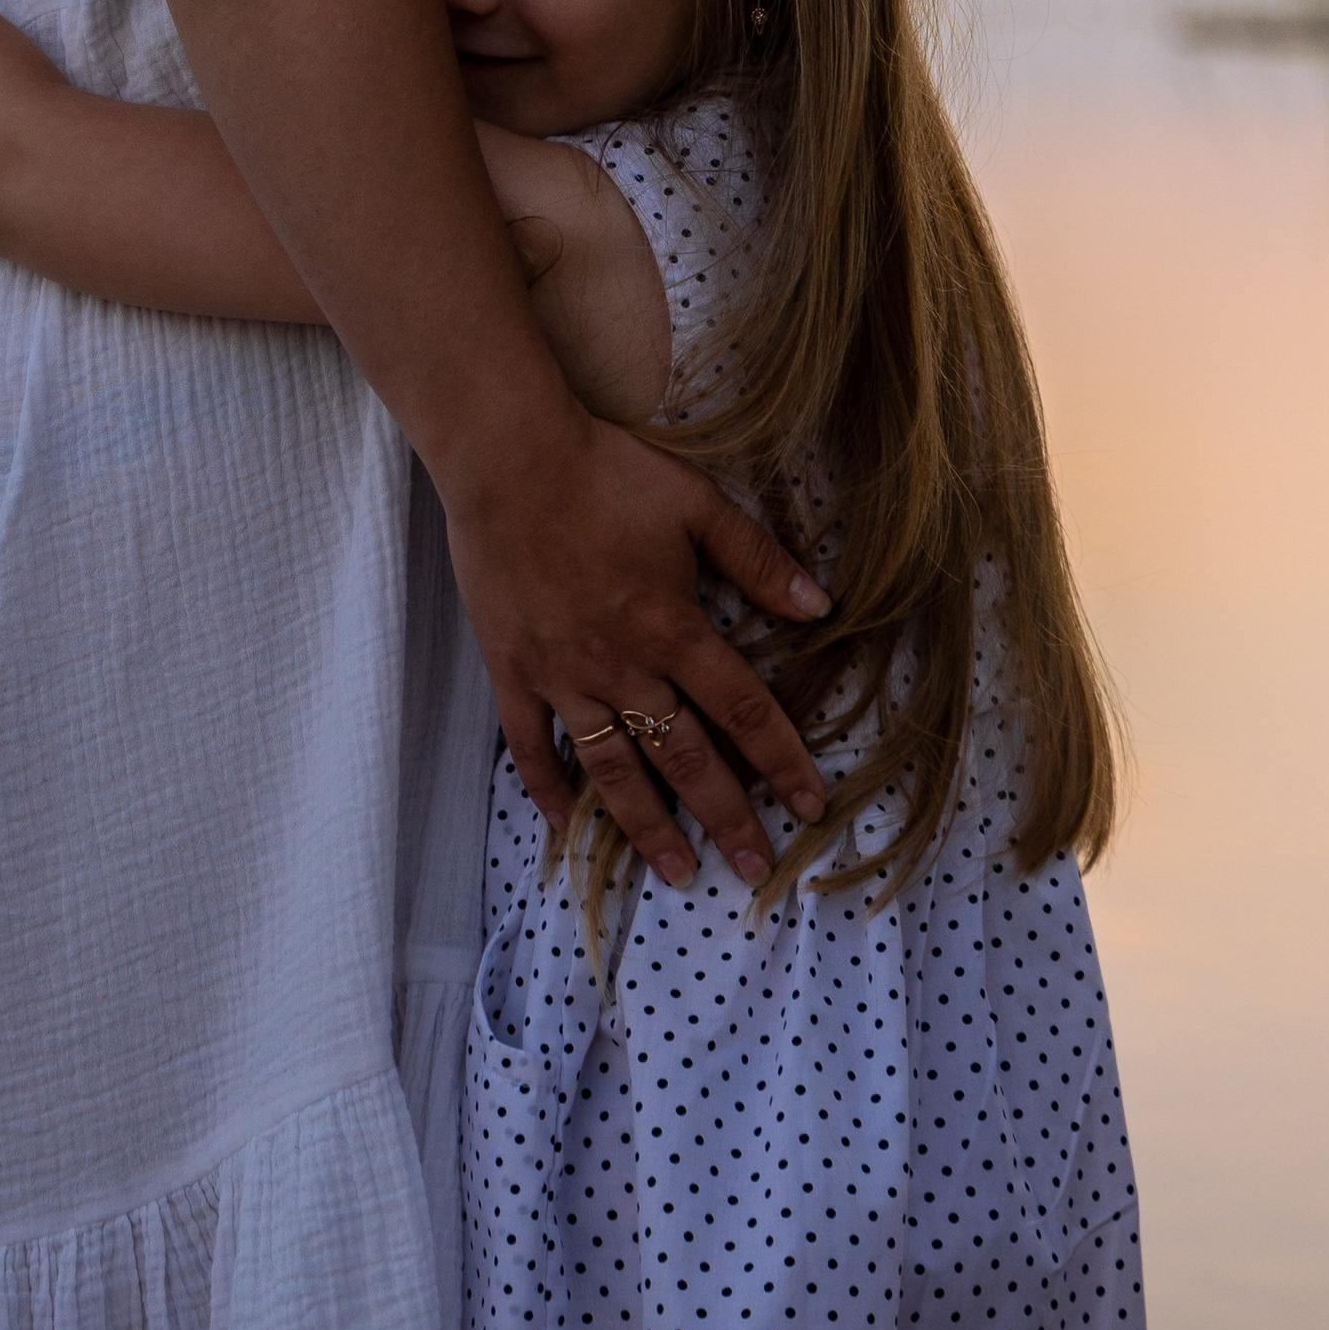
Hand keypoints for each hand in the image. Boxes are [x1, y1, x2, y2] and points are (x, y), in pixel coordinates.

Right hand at [443, 413, 830, 891]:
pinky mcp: (512, 671)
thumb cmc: (606, 472)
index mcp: (674, 627)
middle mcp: (622, 665)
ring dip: (648, 825)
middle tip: (755, 869)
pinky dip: (549, 789)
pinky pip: (531, 746)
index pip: (742, 711)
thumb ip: (757, 560)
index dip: (781, 762)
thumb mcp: (697, 503)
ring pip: (613, 768)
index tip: (809, 807)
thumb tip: (820, 607)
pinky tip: (566, 827)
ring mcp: (563, 675)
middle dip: (726, 818)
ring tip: (676, 872)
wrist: (508, 457)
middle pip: (684, 757)